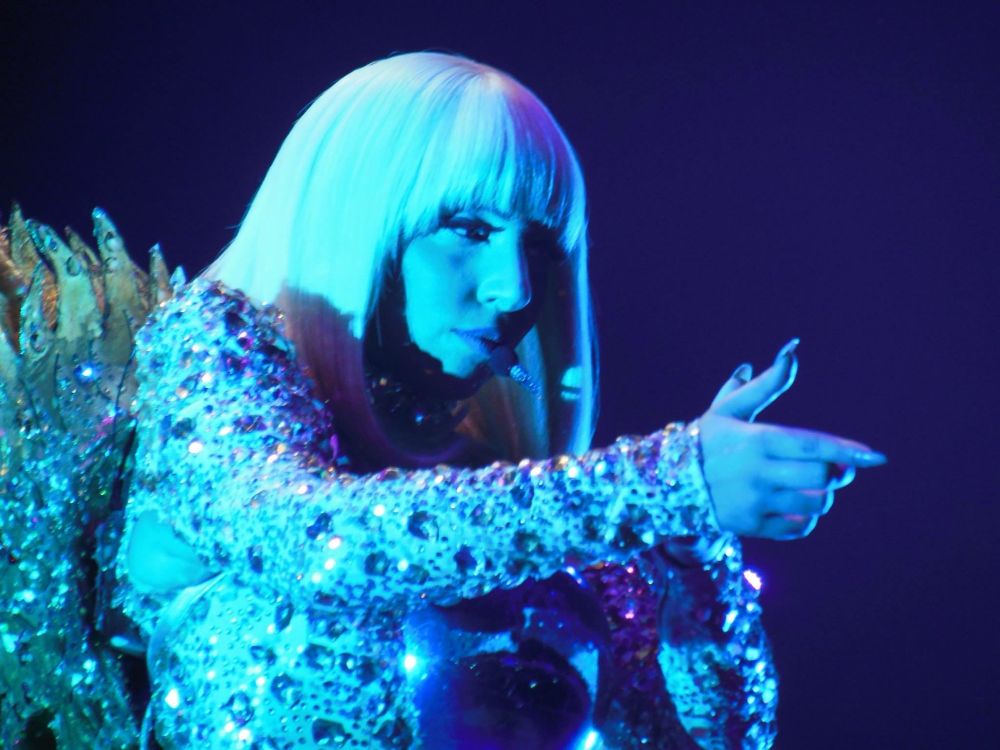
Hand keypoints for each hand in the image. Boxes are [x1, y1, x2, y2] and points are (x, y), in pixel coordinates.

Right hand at [698, 339, 885, 538]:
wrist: (668, 481)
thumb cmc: (708, 439)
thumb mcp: (731, 409)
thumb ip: (767, 384)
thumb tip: (792, 350)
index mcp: (756, 440)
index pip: (812, 445)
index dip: (847, 451)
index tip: (876, 457)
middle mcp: (757, 473)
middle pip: (820, 476)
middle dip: (837, 473)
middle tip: (836, 469)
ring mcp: (755, 502)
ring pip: (814, 503)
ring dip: (822, 495)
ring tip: (810, 486)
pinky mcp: (752, 526)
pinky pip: (799, 527)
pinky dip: (807, 518)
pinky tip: (795, 505)